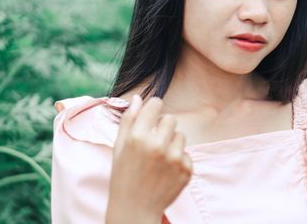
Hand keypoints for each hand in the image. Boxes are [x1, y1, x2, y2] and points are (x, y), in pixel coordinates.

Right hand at [106, 94, 192, 222]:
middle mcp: (157, 146)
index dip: (154, 108)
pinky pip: (187, 153)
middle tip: (153, 143)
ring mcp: (174, 159)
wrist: (135, 209)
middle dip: (163, 127)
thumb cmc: (123, 176)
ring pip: (180, 135)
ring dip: (172, 143)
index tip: (152, 115)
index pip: (156, 104)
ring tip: (159, 159)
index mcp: (138, 137)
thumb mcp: (119, 147)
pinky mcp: (186, 170)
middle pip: (170, 119)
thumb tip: (137, 97)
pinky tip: (166, 171)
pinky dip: (179, 160)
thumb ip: (129, 120)